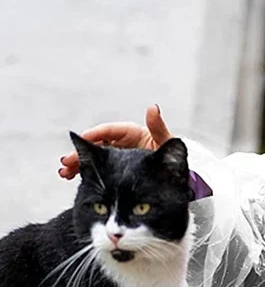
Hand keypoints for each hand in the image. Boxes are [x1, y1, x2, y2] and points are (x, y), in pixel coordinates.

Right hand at [58, 104, 172, 179]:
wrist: (177, 176)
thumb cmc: (172, 156)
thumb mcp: (165, 142)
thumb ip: (158, 127)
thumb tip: (153, 108)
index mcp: (132, 132)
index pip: (108, 131)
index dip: (93, 135)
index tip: (81, 140)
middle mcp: (122, 143)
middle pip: (96, 144)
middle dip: (81, 152)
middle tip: (67, 161)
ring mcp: (118, 155)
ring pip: (93, 156)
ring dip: (78, 163)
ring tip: (65, 173)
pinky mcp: (116, 167)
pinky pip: (97, 167)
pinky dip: (85, 171)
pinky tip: (73, 178)